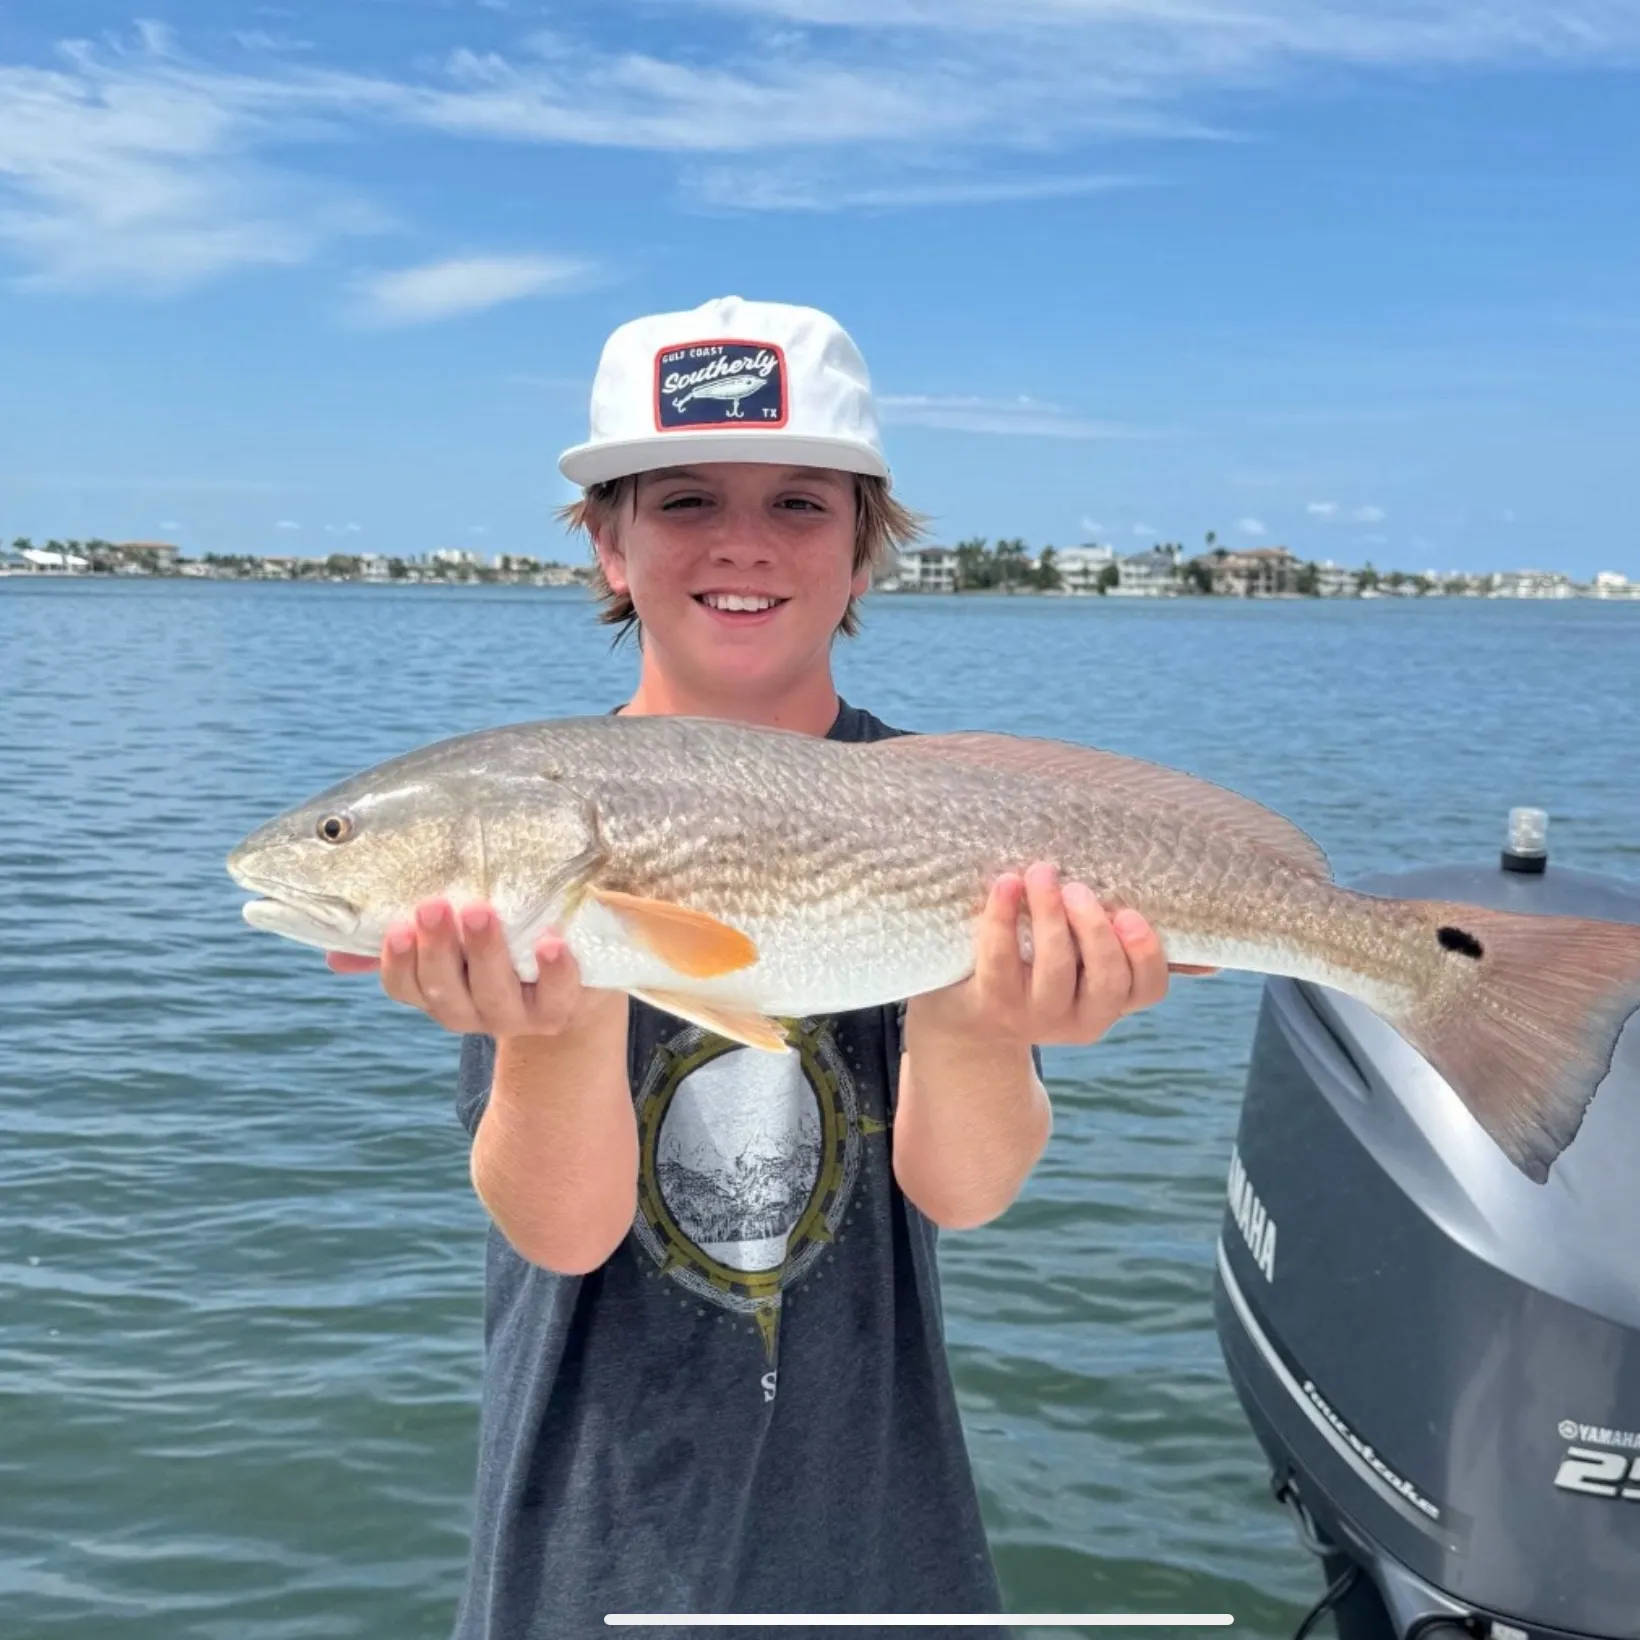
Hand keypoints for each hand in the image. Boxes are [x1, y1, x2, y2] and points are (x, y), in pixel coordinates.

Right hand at [325, 899, 619, 1038]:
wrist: (576, 982)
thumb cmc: (504, 944)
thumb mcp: (455, 939)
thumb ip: (405, 937)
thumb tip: (330, 954)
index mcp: (439, 992)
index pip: (405, 986)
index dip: (399, 961)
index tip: (399, 927)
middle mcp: (472, 1010)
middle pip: (444, 989)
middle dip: (438, 949)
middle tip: (436, 905)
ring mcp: (516, 1015)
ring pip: (492, 993)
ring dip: (485, 952)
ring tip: (481, 911)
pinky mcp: (561, 1008)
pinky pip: (557, 994)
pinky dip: (553, 971)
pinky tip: (551, 943)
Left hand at [906, 863, 1216, 1049]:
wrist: (969, 1019)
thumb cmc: (1038, 972)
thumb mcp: (1087, 969)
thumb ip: (1134, 955)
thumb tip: (1215, 961)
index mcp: (1111, 1003)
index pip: (1148, 988)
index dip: (1146, 954)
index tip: (1130, 914)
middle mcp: (1081, 1019)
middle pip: (1106, 979)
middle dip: (1095, 930)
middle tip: (1080, 887)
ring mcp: (1035, 1017)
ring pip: (1055, 969)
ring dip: (1051, 915)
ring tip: (1042, 872)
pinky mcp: (990, 1006)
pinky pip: (999, 960)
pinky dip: (1002, 918)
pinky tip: (1005, 884)